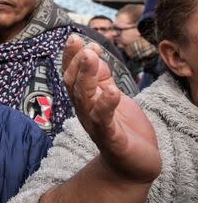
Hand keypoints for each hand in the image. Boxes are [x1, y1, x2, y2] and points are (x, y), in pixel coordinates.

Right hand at [62, 35, 160, 183]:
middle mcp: (85, 111)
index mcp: (84, 100)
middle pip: (74, 85)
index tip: (74, 38)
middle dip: (77, 64)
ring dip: (87, 77)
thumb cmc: (122, 128)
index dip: (70, 57)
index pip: (71, 75)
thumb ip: (101, 77)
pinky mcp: (111, 139)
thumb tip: (91, 51)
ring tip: (93, 58)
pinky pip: (105, 121)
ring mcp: (95, 125)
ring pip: (85, 99)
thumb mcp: (111, 96)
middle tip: (84, 46)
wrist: (133, 164)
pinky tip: (113, 91)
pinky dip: (106, 106)